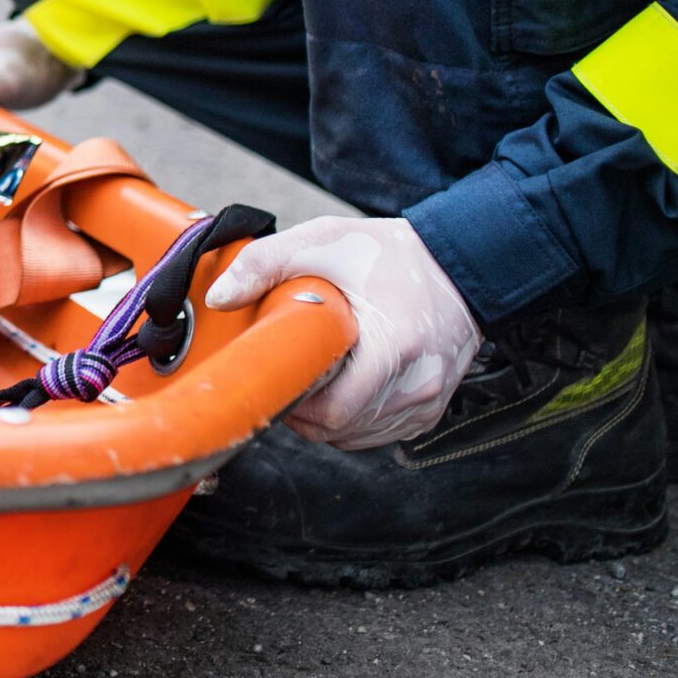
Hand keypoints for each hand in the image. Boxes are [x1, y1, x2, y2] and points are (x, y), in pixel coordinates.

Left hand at [207, 216, 481, 449]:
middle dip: (303, 411)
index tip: (277, 377)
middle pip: (340, 429)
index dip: (293, 403)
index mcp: (395, 349)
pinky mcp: (430, 409)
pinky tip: (341, 387)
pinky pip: (379, 432)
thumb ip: (265, 264)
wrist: (458, 262)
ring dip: (326, 419)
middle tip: (287, 376)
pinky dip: (353, 419)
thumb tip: (219, 297)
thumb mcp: (322, 241)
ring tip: (314, 378)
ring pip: (358, 437)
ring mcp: (427, 402)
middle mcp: (418, 384)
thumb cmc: (391, 254)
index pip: (332, 412)